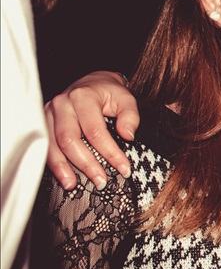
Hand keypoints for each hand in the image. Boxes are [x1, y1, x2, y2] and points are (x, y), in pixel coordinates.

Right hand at [45, 71, 137, 189]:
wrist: (91, 83)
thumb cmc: (109, 92)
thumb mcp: (126, 98)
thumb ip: (130, 116)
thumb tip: (128, 136)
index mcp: (83, 97)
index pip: (95, 131)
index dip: (110, 152)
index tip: (124, 169)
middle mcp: (61, 104)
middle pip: (70, 140)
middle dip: (86, 164)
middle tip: (101, 181)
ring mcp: (48, 114)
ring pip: (53, 145)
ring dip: (63, 168)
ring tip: (74, 185)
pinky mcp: (43, 123)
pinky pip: (46, 146)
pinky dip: (54, 164)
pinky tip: (63, 177)